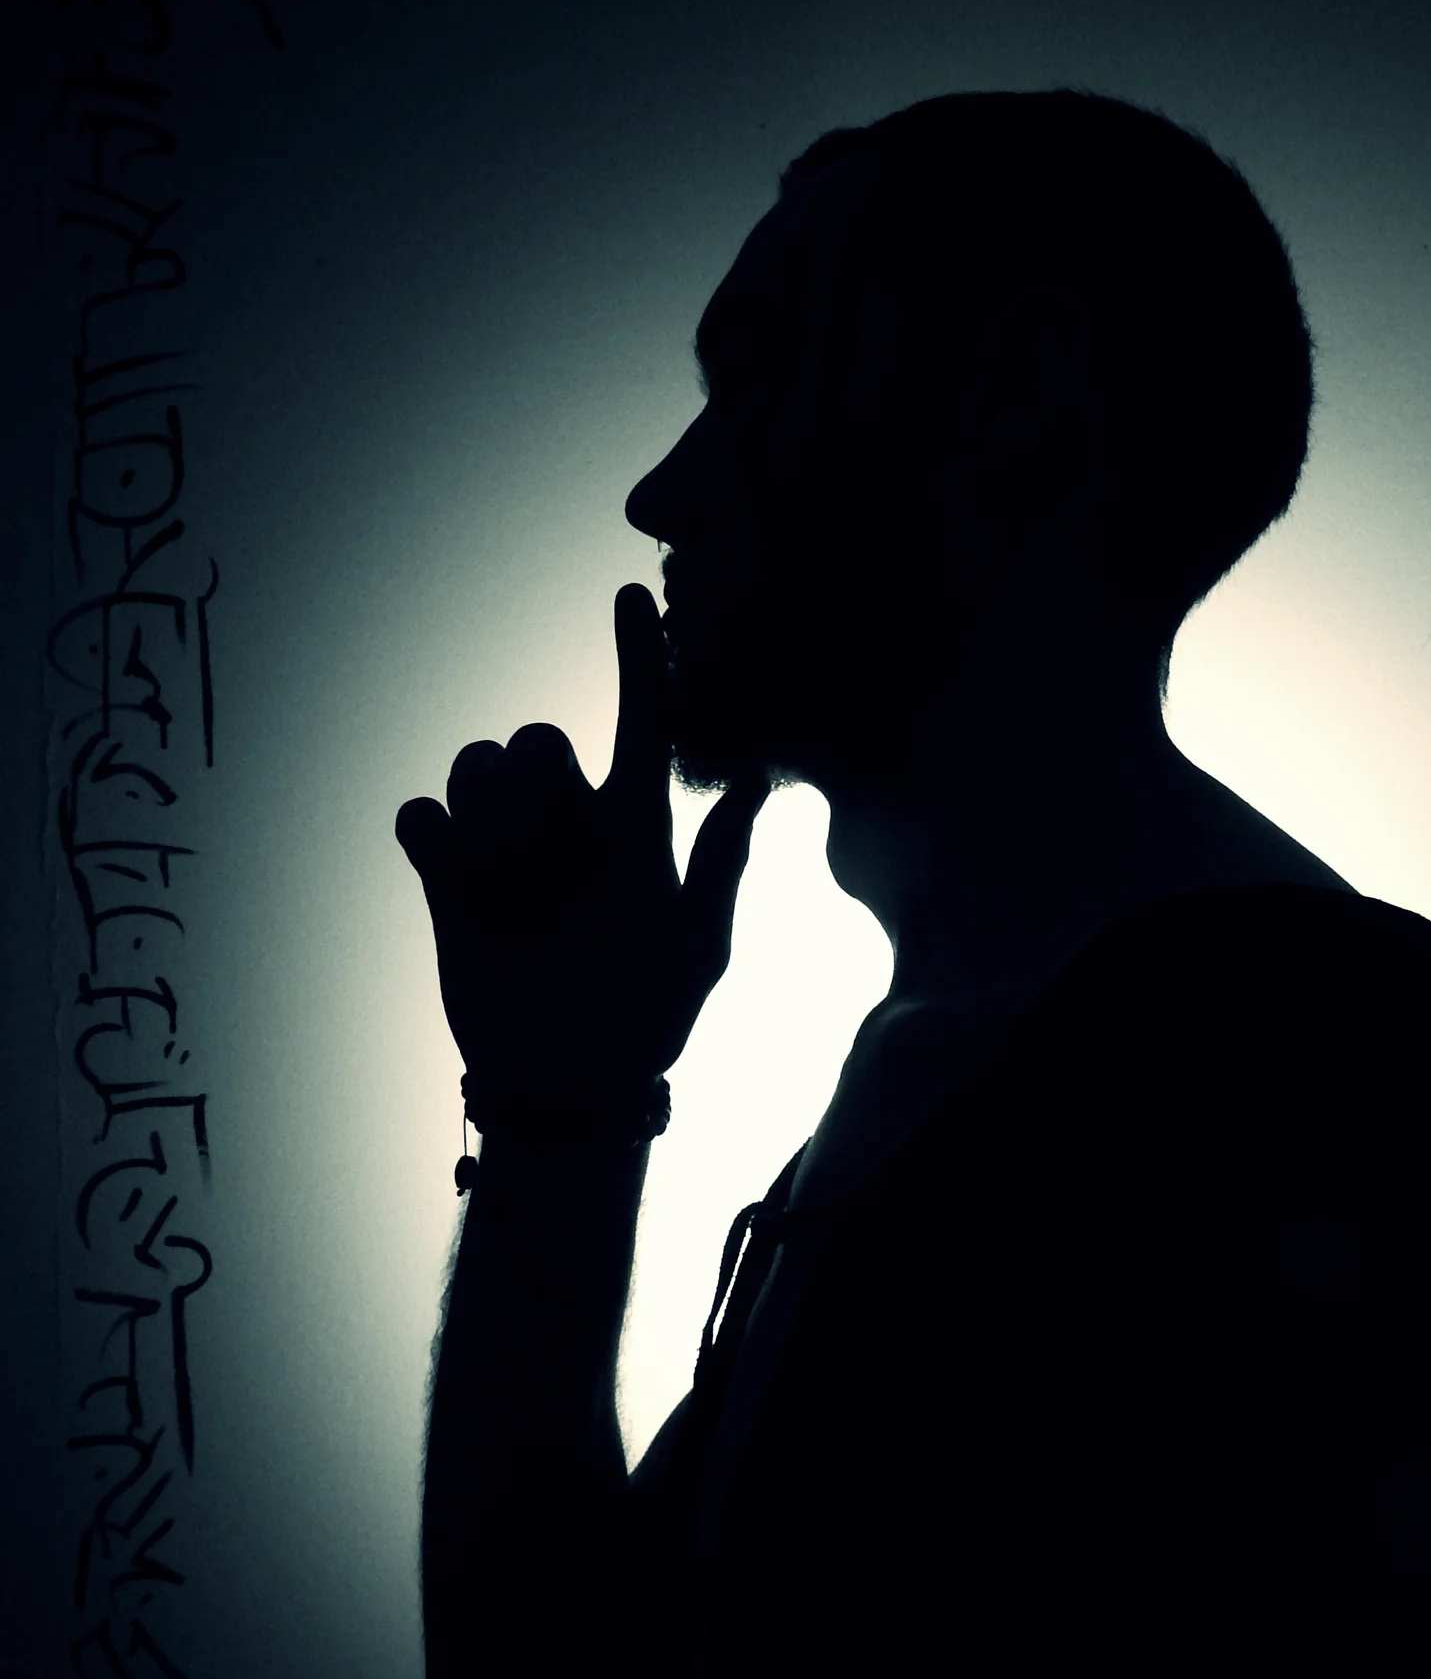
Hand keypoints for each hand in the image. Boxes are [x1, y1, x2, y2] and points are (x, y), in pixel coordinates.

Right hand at [395, 583, 766, 1100]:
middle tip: (548, 848)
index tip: (632, 594)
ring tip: (507, 880)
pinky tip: (456, 875)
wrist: (568, 1083)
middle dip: (539, 776)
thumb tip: (761, 779)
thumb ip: (722, 863)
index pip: (641, 722)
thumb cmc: (647, 1016)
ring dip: (488, 810)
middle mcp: (569, 824)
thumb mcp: (699, 948)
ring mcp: (505, 849)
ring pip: (475, 766)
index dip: (639, 657)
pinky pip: (421, 814)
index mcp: (635, 827)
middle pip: (537, 737)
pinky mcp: (448, 879)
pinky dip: (432, 832)